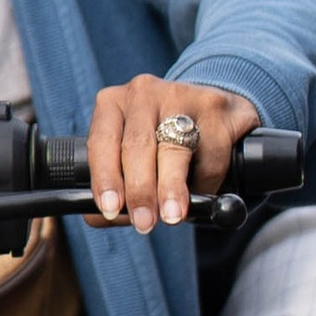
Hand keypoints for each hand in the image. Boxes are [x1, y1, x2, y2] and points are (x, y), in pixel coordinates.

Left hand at [85, 81, 259, 234]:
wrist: (216, 112)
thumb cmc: (163, 141)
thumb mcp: (130, 157)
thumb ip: (114, 187)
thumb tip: (99, 218)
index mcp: (112, 104)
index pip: (101, 142)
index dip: (105, 178)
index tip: (110, 208)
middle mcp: (142, 92)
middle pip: (137, 146)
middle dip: (139, 190)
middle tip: (144, 222)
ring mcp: (180, 94)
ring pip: (173, 148)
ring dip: (171, 188)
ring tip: (172, 215)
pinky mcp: (214, 104)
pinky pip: (210, 151)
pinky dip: (207, 181)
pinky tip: (204, 191)